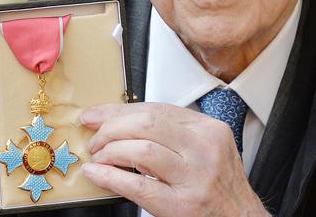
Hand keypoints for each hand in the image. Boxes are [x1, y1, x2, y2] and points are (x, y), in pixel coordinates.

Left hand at [80, 103, 268, 216]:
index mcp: (208, 130)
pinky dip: (111, 177)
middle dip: (111, 128)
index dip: (119, 110)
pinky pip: (138, 186)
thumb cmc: (219, 186)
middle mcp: (204, 149)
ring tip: (99, 157)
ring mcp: (194, 177)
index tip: (98, 115)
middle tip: (96, 138)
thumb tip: (122, 121)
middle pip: (145, 124)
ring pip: (141, 150)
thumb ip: (171, 133)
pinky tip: (98, 174)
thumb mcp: (204, 149)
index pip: (156, 109)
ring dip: (110, 151)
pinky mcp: (182, 205)